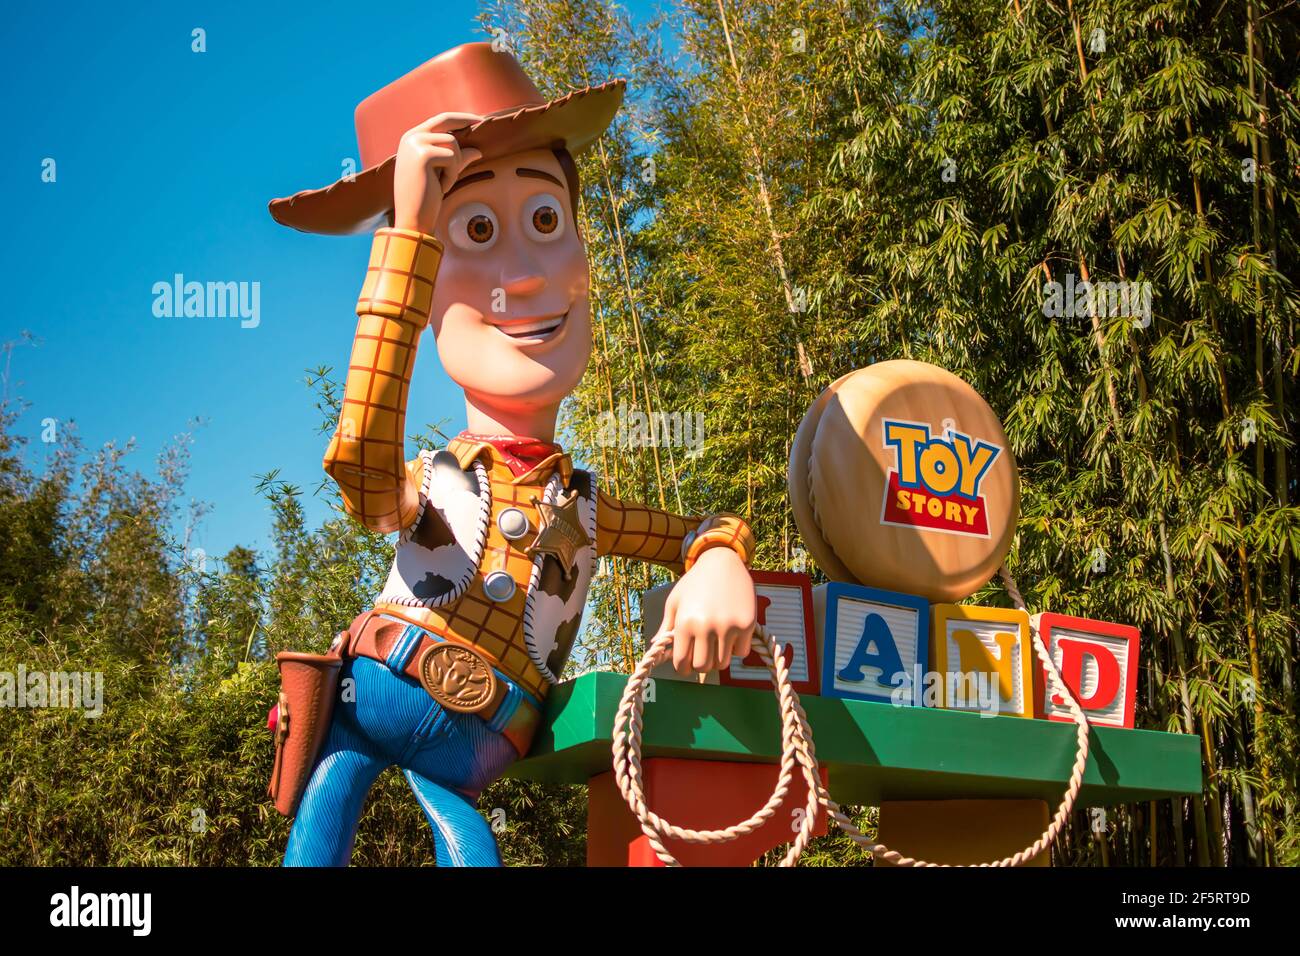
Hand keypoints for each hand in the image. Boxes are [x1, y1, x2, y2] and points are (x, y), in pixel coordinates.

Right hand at [392, 112, 484, 234]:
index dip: (460, 118)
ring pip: (453, 143)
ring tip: (444, 183)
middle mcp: (411, 137)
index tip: (478, 119)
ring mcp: (415, 144)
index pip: (439, 119)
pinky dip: (451, 175)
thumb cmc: (425, 199)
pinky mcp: (423, 155)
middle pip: (447, 122)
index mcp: (411, 139)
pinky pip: (452, 158)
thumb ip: (457, 159)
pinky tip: (440, 189)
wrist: (412, 219)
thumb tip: (477, 151)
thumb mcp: (442, 174)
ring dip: (455, 166)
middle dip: (466, 124)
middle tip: (483, 126)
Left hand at [660, 546, 755, 674]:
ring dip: (719, 658)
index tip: (686, 666)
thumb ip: (666, 626)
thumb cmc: (695, 582)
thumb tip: (655, 645)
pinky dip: (736, 649)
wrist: (722, 561)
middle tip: (702, 655)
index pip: (682, 662)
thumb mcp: (675, 601)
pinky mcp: (747, 624)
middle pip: (703, 667)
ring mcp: (729, 626)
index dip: (683, 668)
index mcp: (685, 623)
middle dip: (701, 664)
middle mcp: (706, 626)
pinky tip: (731, 636)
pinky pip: (741, 652)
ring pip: (723, 663)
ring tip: (716, 645)